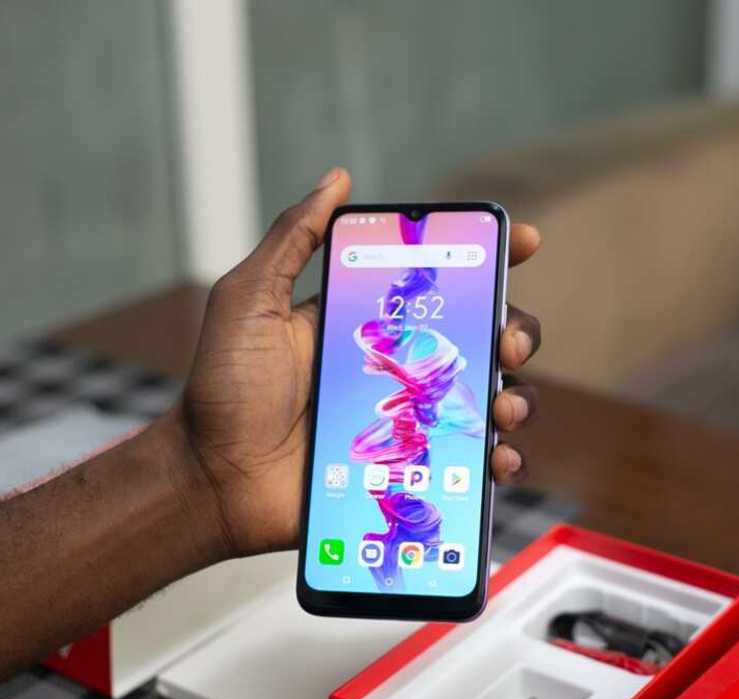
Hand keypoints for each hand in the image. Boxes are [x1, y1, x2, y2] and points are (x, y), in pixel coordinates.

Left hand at [173, 168, 542, 556]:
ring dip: (517, 396)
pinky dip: (499, 461)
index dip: (490, 256)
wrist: (214, 478)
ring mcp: (411, 420)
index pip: (443, 280)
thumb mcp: (250, 300)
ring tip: (504, 407)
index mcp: (371, 321)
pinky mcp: (412, 469)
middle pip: (484, 336)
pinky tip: (497, 461)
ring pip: (491, 398)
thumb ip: (291, 240)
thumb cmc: (225, 388)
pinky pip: (472, 464)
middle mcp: (400, 366)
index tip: (523, 241)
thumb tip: (337, 180)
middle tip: (506, 341)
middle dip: (516, 329)